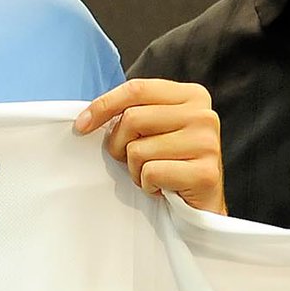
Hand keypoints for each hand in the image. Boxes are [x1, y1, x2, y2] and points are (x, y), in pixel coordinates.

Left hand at [75, 79, 224, 213]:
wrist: (197, 201)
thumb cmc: (167, 160)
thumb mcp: (151, 128)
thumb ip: (130, 112)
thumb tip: (86, 118)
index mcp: (191, 96)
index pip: (137, 89)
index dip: (103, 105)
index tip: (82, 125)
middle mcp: (204, 115)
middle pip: (133, 119)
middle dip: (119, 144)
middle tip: (131, 158)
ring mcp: (207, 143)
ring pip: (138, 149)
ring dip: (135, 168)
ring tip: (153, 172)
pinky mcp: (205, 172)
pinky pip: (151, 173)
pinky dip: (147, 184)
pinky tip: (162, 186)